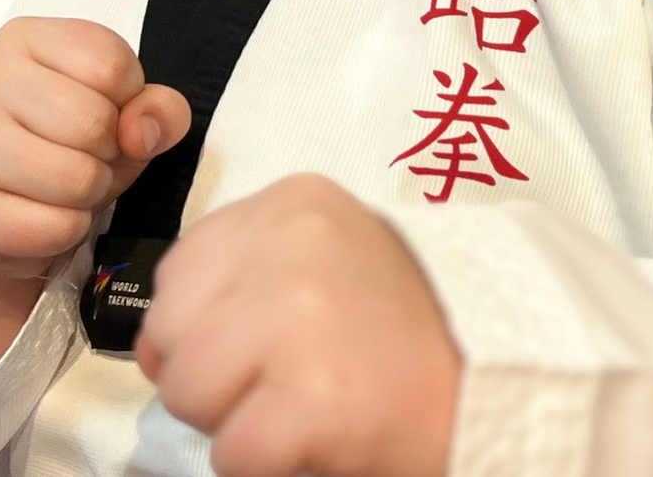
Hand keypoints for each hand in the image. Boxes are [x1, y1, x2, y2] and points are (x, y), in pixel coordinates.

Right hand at [0, 16, 190, 282]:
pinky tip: (45, 215)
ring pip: (73, 178)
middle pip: (92, 122)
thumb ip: (156, 107)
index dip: (129, 99)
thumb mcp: (120, 110)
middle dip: (109, 152)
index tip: (108, 110)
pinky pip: (51, 227)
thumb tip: (142, 132)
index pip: (111, 63)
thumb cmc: (61, 145)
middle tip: (87, 156)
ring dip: (90, 193)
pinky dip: (67, 231)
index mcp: (25, 38)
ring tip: (69, 186)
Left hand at [135, 173, 460, 476]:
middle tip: (281, 380)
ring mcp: (301, 318)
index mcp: (293, 202)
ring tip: (300, 406)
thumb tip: (152, 340)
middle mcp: (292, 245)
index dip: (206, 321)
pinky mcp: (314, 399)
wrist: (500, 375)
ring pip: (187, 390)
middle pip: (170, 329)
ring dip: (233, 421)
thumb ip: (240, 272)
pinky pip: (231, 455)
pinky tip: (319, 437)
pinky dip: (266, 465)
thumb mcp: (325, 254)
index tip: (262, 339)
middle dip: (208, 373)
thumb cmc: (403, 326)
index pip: (181, 267)